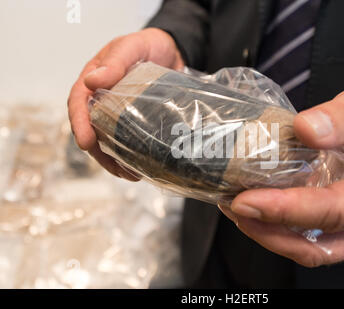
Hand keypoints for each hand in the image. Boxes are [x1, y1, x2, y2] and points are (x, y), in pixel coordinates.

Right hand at [68, 28, 184, 179]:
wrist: (172, 50)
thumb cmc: (147, 45)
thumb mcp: (132, 47)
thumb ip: (115, 62)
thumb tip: (91, 80)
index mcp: (93, 80)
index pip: (78, 103)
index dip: (79, 124)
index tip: (86, 142)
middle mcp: (101, 99)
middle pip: (91, 129)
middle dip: (100, 152)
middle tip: (115, 168)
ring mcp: (118, 112)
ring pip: (109, 140)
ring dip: (116, 160)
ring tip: (130, 175)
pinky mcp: (135, 121)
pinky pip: (128, 141)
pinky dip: (131, 157)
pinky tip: (140, 169)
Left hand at [220, 85, 343, 266]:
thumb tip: (306, 130)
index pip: (338, 213)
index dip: (290, 210)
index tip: (248, 201)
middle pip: (321, 246)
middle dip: (272, 231)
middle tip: (236, 206)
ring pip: (310, 251)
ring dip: (269, 235)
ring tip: (238, 208)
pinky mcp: (341, 233)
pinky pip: (307, 241)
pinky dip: (277, 229)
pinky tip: (254, 209)